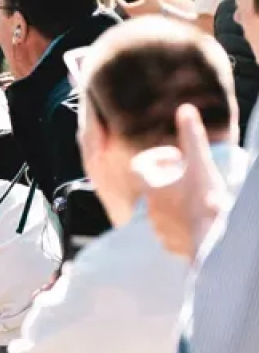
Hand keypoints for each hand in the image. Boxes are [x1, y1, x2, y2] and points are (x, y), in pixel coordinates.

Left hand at [132, 104, 226, 259]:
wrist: (213, 239)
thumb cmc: (205, 200)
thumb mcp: (199, 164)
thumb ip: (192, 137)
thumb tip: (185, 109)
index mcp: (151, 187)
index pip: (139, 165)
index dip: (156, 157)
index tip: (176, 157)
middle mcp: (148, 208)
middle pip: (152, 185)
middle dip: (169, 178)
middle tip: (190, 175)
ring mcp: (157, 227)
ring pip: (161, 207)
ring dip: (174, 199)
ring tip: (196, 196)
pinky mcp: (169, 243)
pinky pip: (169, 228)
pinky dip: (179, 220)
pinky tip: (198, 217)